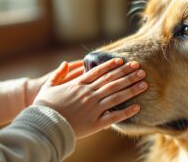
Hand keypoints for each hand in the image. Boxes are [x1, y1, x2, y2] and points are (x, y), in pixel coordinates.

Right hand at [33, 58, 147, 138]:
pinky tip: (137, 107)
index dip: (112, 66)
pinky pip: (114, 117)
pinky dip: (126, 112)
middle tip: (140, 68)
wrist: (43, 126)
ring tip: (144, 83)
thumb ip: (58, 75)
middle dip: (127, 74)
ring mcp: (93, 108)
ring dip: (131, 89)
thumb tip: (64, 63)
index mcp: (78, 85)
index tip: (123, 61)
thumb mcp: (48, 87)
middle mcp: (88, 94)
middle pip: (111, 81)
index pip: (99, 72)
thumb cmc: (44, 106)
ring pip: (116, 96)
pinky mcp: (95, 123)